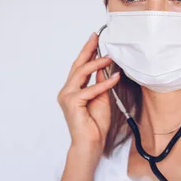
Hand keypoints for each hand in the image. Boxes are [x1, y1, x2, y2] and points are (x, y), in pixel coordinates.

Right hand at [57, 33, 119, 153]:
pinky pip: (89, 89)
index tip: (95, 39)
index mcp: (73, 90)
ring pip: (81, 74)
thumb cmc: (95, 125)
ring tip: (109, 58)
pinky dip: (102, 84)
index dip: (87, 52)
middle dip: (88, 50)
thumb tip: (104, 67)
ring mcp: (67, 97)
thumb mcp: (102, 98)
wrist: (91, 143)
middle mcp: (67, 91)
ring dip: (97, 64)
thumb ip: (100, 83)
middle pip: (78, 66)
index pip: (80, 67)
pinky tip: (113, 79)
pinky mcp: (72, 103)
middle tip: (96, 37)